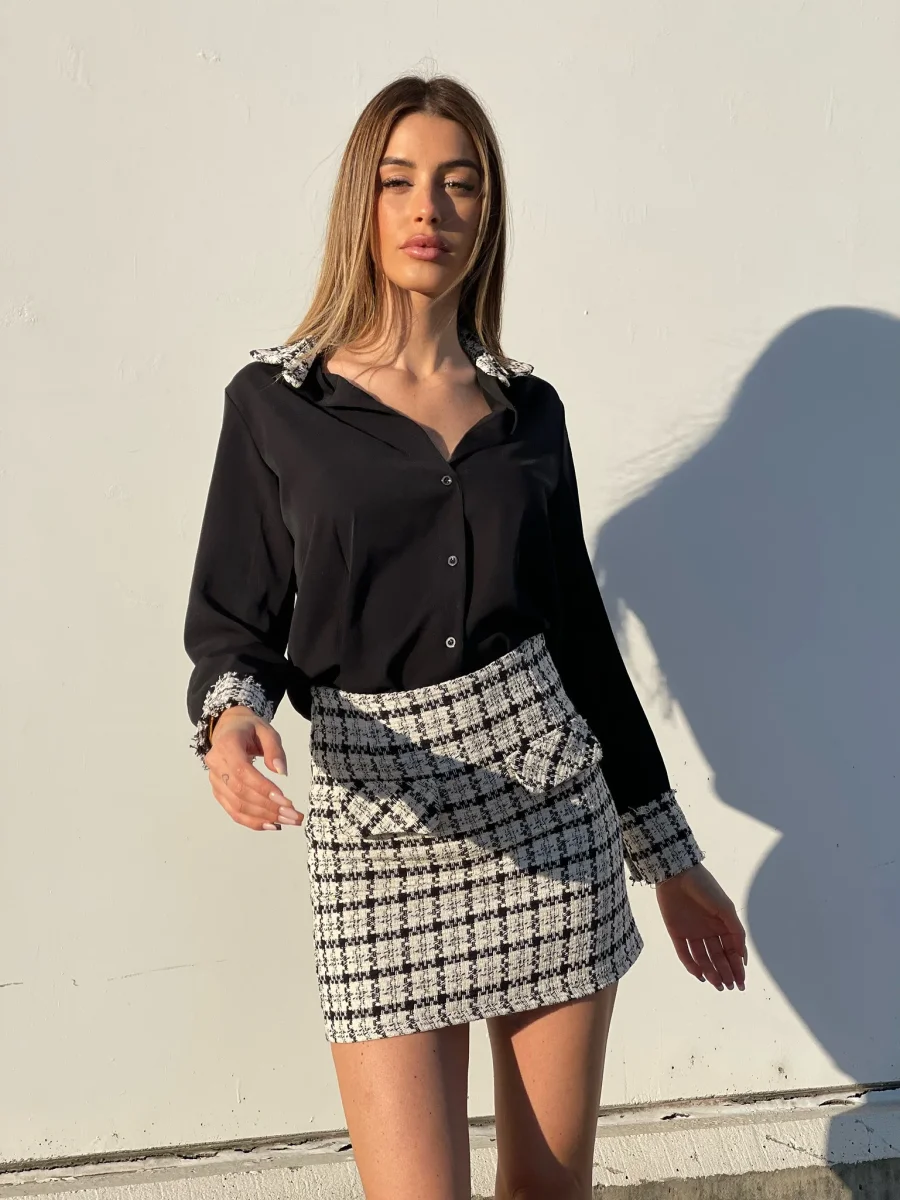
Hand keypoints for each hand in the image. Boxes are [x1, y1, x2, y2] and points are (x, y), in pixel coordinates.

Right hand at [203, 706, 303, 831]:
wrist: (228, 728)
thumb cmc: (249, 729)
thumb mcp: (266, 730)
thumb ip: (275, 749)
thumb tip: (282, 772)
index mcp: (227, 745)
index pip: (242, 771)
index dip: (262, 787)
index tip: (284, 799)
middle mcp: (216, 764)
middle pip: (240, 792)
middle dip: (268, 807)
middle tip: (293, 815)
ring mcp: (214, 780)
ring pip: (237, 806)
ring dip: (264, 817)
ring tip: (288, 821)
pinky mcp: (218, 791)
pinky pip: (233, 811)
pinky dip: (252, 821)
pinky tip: (272, 824)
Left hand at [654, 863, 746, 990]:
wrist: (677, 873)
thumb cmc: (705, 887)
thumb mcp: (726, 908)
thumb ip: (736, 932)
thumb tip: (742, 956)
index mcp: (723, 925)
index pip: (732, 950)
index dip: (737, 967)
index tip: (741, 983)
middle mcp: (709, 931)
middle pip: (718, 957)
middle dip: (725, 973)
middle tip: (730, 987)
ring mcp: (693, 932)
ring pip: (703, 958)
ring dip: (711, 972)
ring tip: (718, 984)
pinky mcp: (676, 932)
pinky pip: (685, 953)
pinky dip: (692, 966)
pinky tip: (701, 975)